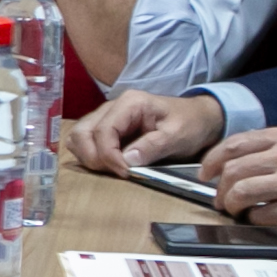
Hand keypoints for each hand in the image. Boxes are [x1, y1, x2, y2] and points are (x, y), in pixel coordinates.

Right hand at [65, 89, 224, 173]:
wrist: (198, 118)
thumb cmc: (190, 123)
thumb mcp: (177, 135)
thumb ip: (152, 146)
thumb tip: (127, 160)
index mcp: (130, 103)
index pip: (103, 131)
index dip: (109, 156)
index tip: (125, 172)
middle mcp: (112, 107)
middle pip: (82, 133)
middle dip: (94, 157)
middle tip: (116, 172)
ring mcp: (106, 117)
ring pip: (78, 137)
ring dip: (89, 157)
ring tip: (112, 168)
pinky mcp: (106, 129)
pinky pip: (85, 142)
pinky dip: (91, 156)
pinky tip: (111, 164)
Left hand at [203, 127, 276, 228]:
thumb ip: (269, 147)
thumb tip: (232, 162)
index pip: (235, 144)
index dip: (213, 161)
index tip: (206, 173)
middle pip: (234, 170)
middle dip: (220, 188)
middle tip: (221, 198)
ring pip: (243, 192)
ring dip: (232, 204)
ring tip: (236, 209)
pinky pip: (262, 214)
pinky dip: (254, 218)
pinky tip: (260, 216)